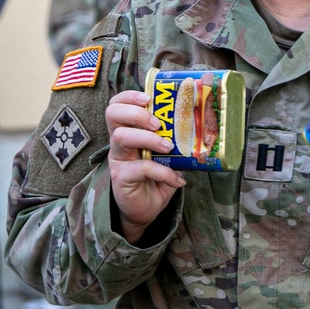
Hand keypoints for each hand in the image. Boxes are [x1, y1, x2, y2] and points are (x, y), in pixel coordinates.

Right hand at [106, 90, 185, 243]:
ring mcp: (118, 159)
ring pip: (121, 136)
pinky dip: (162, 171)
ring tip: (167, 146)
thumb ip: (174, 142)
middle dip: (135, 113)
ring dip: (147, 138)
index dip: (129, 97)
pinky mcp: (122, 177)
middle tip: (157, 123)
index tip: (148, 97)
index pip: (117, 105)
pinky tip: (176, 179)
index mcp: (128, 131)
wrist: (143, 210)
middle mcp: (119, 142)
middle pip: (113, 114)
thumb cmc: (154, 179)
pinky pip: (140, 168)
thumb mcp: (165, 157)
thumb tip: (196, 129)